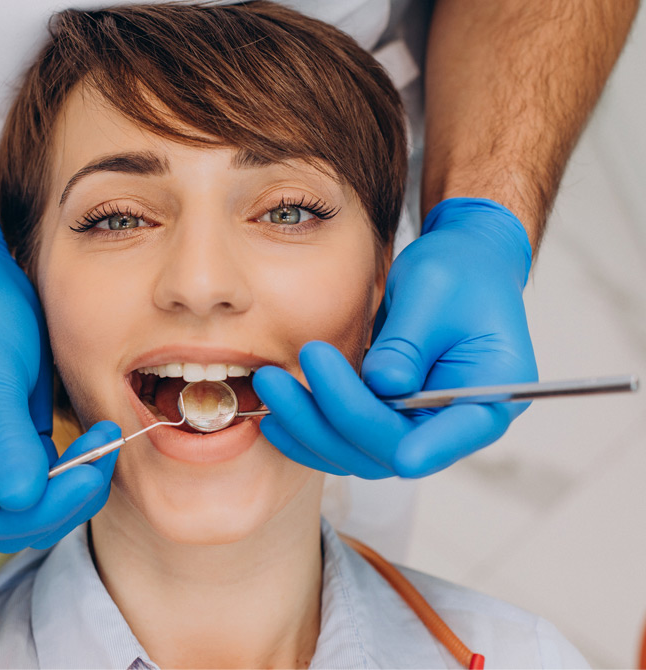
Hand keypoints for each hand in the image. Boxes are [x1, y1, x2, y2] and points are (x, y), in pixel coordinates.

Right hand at [0, 183, 114, 549]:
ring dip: (73, 485)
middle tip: (102, 459)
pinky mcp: (8, 443)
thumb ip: (7, 445)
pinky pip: (43, 477)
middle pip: (9, 520)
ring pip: (33, 504)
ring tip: (105, 444)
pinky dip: (72, 469)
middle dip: (61, 499)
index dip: (38, 509)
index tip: (85, 477)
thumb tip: (25, 501)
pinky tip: (97, 442)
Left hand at [253, 198, 537, 477]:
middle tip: (277, 379)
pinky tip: (272, 413)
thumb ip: (409, 341)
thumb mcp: (434, 290)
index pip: (456, 433)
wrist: (460, 267)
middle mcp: (455, 424)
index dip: (419, 445)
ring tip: (266, 385)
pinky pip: (344, 442)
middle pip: (391, 449)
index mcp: (492, 393)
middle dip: (330, 418)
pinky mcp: (386, 421)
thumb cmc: (459, 271)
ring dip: (307, 427)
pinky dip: (308, 430)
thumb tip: (383, 385)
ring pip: (359, 454)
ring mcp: (419, 428)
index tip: (368, 429)